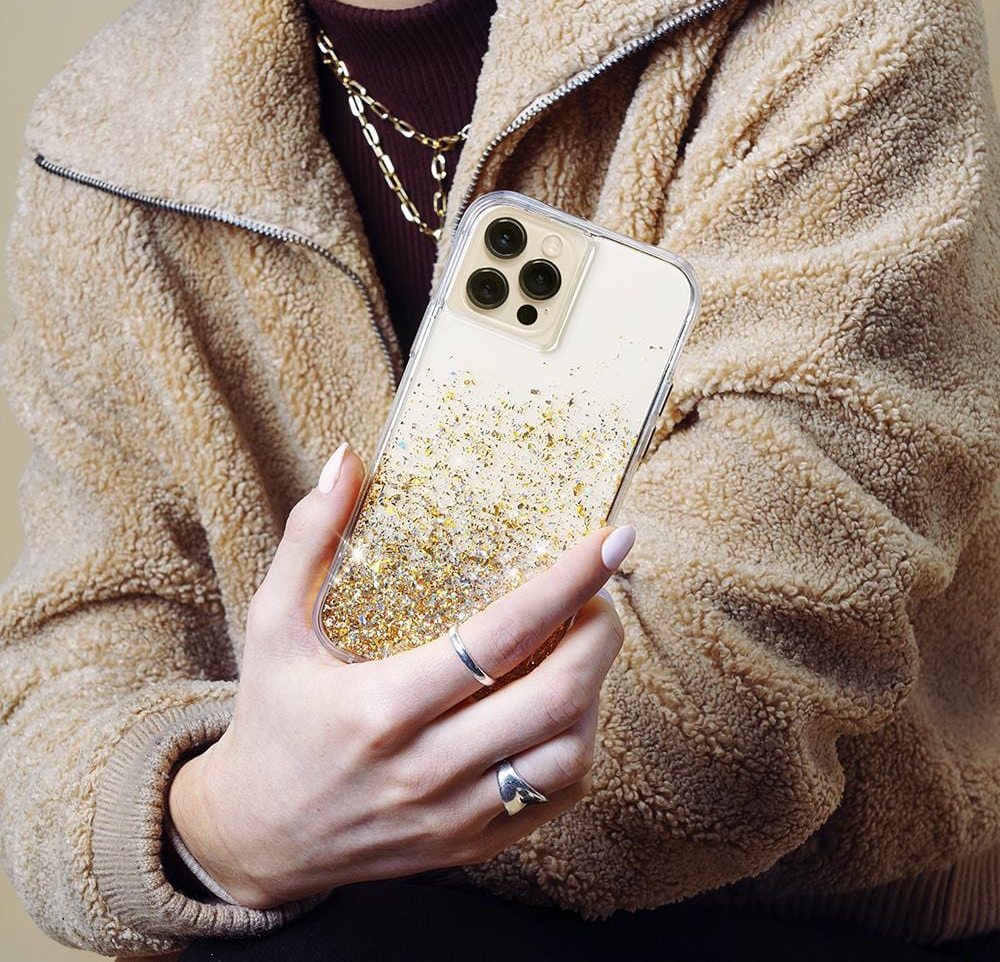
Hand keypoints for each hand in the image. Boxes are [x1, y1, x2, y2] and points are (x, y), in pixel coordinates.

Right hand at [168, 442, 633, 908]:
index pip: (502, 636)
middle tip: (601, 596)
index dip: (568, 582)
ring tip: (582, 649)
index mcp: (382, 706)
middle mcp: (425, 767)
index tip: (612, 540)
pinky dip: (577, 747)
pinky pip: (554, 799)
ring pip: (567, 754)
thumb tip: (347, 460)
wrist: (256, 840)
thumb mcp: (270, 625)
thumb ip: (309, 539)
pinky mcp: (468, 846)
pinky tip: (564, 710)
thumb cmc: (269, 720)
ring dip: (595, 693)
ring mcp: (453, 815)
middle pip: (554, 697)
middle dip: (600, 636)